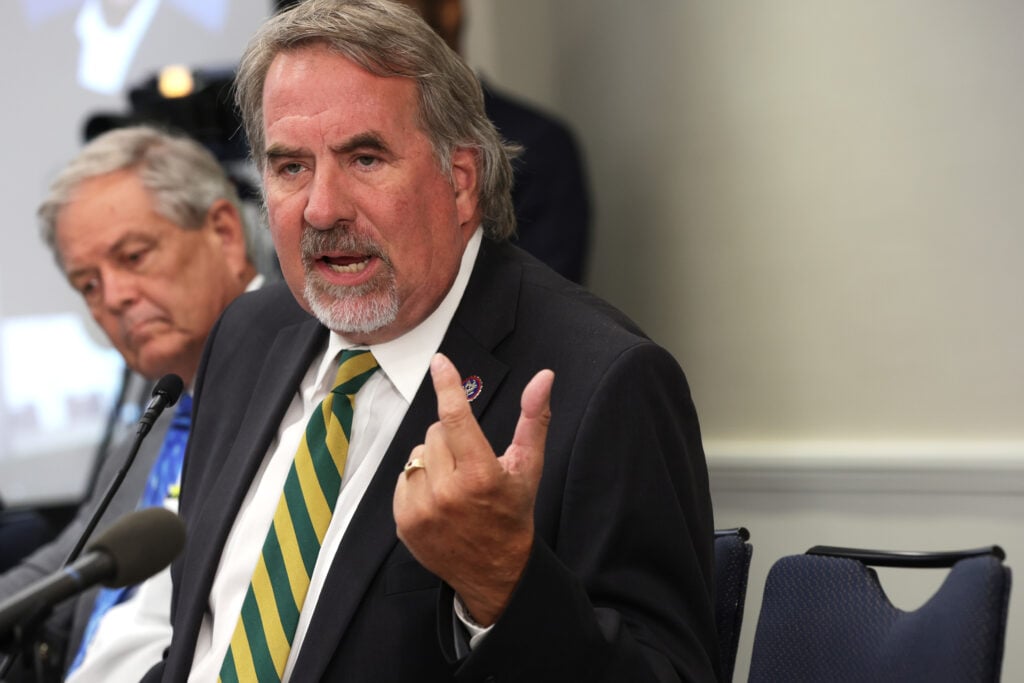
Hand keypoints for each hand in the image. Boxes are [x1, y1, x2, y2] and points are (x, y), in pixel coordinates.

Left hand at [393, 353, 553, 625]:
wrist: (495, 571)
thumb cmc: (513, 513)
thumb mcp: (529, 467)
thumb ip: (534, 419)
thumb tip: (544, 376)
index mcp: (481, 474)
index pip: (456, 418)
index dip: (447, 386)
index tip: (439, 362)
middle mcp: (448, 492)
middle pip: (435, 432)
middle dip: (451, 439)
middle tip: (470, 463)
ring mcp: (422, 509)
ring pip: (417, 454)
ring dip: (434, 460)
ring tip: (454, 483)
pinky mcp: (404, 522)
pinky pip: (403, 478)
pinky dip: (419, 481)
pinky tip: (438, 499)